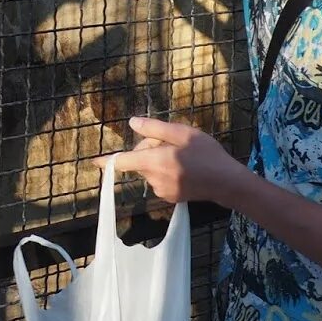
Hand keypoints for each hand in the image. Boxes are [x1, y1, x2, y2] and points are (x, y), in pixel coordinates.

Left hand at [95, 116, 247, 205]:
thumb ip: (154, 129)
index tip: (94, 162)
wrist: (227, 182)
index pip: (123, 162)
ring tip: (183, 155)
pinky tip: (185, 167)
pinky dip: (166, 171)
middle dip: (150, 149)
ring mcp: (161, 190)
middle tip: (173, 142)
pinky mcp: (170, 197)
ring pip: (150, 170)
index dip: (108, 160)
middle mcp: (153, 179)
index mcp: (154, 162)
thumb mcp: (182, 133)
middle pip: (140, 161)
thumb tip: (131, 123)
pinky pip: (159, 179)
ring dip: (159, 160)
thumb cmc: (206, 154)